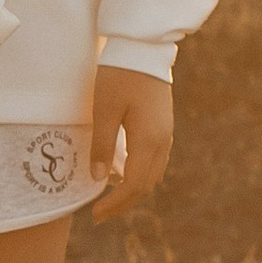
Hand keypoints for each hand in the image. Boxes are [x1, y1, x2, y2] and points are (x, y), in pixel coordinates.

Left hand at [83, 63, 172, 222]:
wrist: (143, 47)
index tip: (96, 215)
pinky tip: (122, 172)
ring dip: (133, 189)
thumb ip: (102, 145)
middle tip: (100, 214)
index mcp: (148, 140)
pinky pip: (155, 160)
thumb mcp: (103, 110)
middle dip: (124, 202)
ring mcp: (166, 133)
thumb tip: (100, 179)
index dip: (115, 204)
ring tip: (108, 196)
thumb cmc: (119, 75)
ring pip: (153, 174)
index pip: (133, 185)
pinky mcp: (163, 125)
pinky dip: (140, 174)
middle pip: (146, 185)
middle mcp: (162, 141)